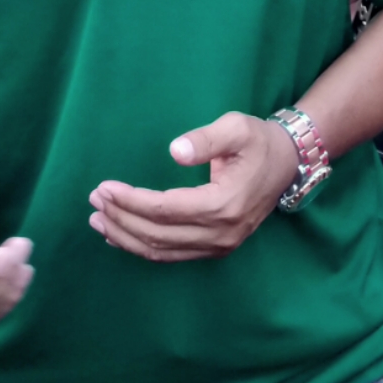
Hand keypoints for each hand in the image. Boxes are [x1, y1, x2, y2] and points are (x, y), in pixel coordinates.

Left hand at [87, 112, 299, 262]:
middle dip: (121, 218)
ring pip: (162, 251)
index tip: (104, 187)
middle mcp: (221, 233)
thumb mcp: (236, 128)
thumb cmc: (259, 141)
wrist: (288, 163)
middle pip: (158, 234)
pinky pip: (172, 254)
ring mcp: (220, 245)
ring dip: (126, 237)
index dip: (131, 201)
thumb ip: (206, 139)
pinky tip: (120, 235)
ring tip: (97, 219)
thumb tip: (174, 151)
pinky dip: (143, 246)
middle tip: (94, 199)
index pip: (165, 209)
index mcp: (224, 204)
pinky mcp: (216, 248)